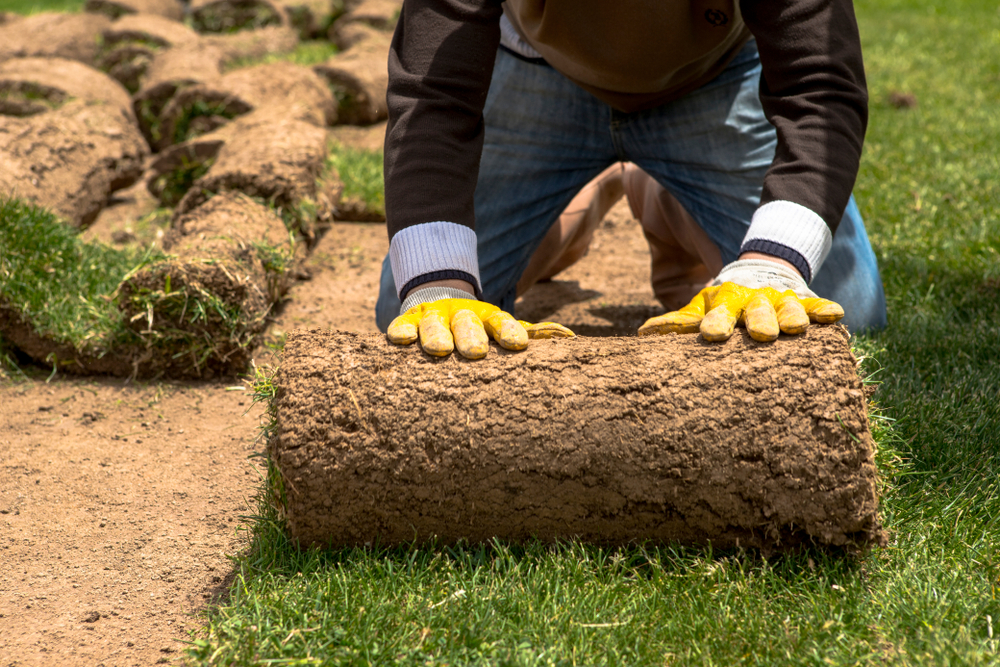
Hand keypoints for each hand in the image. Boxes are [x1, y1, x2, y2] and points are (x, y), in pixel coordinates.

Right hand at [387, 298, 573, 358]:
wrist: (439, 295)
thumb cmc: (478, 326)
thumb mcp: (502, 326)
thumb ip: (533, 333)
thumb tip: (571, 337)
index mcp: (487, 317)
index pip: (500, 321)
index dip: (508, 331)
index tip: (518, 345)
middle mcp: (462, 315)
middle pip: (467, 324)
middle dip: (471, 337)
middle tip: (476, 353)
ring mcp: (434, 316)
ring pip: (434, 325)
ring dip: (436, 336)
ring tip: (439, 350)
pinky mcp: (410, 320)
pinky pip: (404, 325)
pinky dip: (401, 330)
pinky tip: (401, 339)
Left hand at [637, 258, 843, 341]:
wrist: (761, 271)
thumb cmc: (725, 301)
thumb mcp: (702, 306)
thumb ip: (678, 321)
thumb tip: (643, 334)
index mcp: (726, 302)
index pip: (719, 313)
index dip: (716, 323)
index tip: (710, 335)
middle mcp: (754, 300)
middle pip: (757, 311)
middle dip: (759, 321)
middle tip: (759, 334)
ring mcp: (781, 300)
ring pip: (787, 308)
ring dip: (791, 317)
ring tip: (796, 328)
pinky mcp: (804, 301)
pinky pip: (816, 305)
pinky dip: (824, 310)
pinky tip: (836, 316)